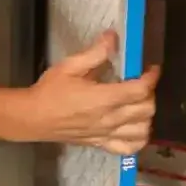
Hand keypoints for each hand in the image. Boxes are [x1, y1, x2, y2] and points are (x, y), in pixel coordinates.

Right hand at [21, 30, 158, 153]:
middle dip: (149, 93)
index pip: (140, 89)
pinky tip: (135, 127)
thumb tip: (113, 38)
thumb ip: (94, 53)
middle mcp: (111, 118)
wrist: (34, 117)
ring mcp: (108, 134)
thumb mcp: (69, 66)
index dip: (151, 77)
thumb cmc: (51, 90)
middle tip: (140, 83)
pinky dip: (139, 138)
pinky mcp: (103, 144)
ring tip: (138, 104)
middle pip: (147, 109)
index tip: (151, 68)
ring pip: (143, 129)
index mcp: (104, 98)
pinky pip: (131, 147)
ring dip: (147, 115)